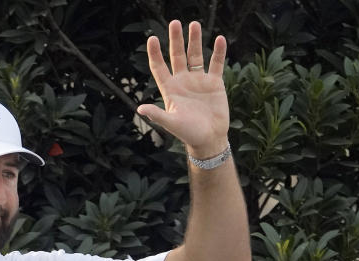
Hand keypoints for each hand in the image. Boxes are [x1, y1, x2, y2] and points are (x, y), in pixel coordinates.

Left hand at [137, 20, 229, 157]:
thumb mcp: (171, 123)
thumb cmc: (188, 133)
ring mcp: (199, 81)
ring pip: (196, 56)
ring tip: (193, 24)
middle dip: (175, 40)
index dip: (155, 53)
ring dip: (194, 41)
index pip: (159, 67)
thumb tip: (140, 109)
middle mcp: (183, 81)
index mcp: (170, 89)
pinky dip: (218, 52)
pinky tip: (219, 39)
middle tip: (174, 22)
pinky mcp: (214, 83)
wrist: (209, 139)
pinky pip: (216, 64)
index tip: (152, 38)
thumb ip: (157, 115)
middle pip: (177, 56)